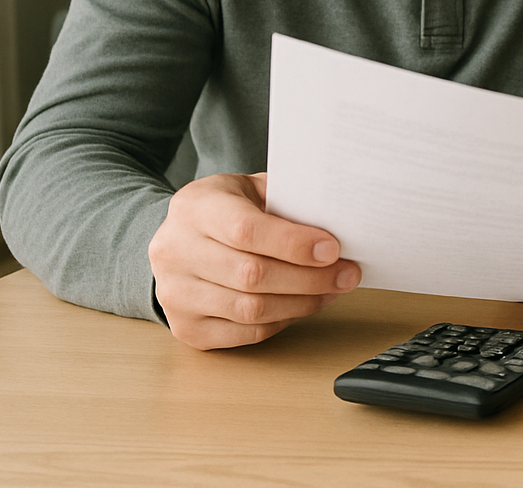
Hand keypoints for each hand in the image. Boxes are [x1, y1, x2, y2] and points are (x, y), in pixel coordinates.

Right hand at [147, 172, 360, 349]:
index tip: (333, 249)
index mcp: (194, 209)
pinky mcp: (185, 328)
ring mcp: (175, 294)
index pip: (246, 231)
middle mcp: (175, 252)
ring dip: (302, 303)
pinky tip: (303, 305)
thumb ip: (286, 204)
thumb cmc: (226, 210)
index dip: (294, 244)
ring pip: (250, 310)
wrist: (179, 237)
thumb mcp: (250, 189)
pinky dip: (282, 321)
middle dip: (310, 278)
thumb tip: (336, 229)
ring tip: (332, 290)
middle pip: (252, 275)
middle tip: (347, 274)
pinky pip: (244, 333)